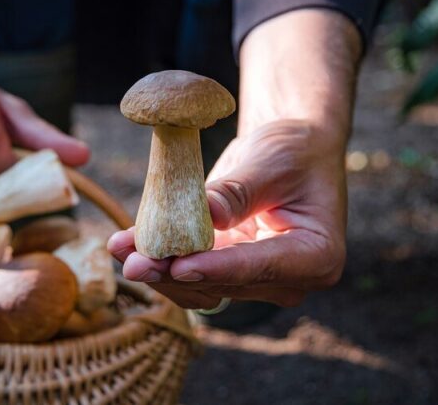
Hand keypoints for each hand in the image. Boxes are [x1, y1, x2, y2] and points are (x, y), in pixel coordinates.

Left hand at [108, 119, 346, 308]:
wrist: (294, 150)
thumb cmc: (295, 150)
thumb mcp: (271, 162)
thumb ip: (237, 193)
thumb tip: (204, 216)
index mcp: (316, 256)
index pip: (259, 266)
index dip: (215, 268)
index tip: (178, 266)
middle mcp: (288, 279)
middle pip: (224, 284)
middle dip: (174, 272)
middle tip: (133, 261)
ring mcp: (257, 279)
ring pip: (200, 287)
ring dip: (159, 271)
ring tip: (121, 249)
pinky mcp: (228, 270)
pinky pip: (191, 273)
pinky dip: (161, 261)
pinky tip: (127, 245)